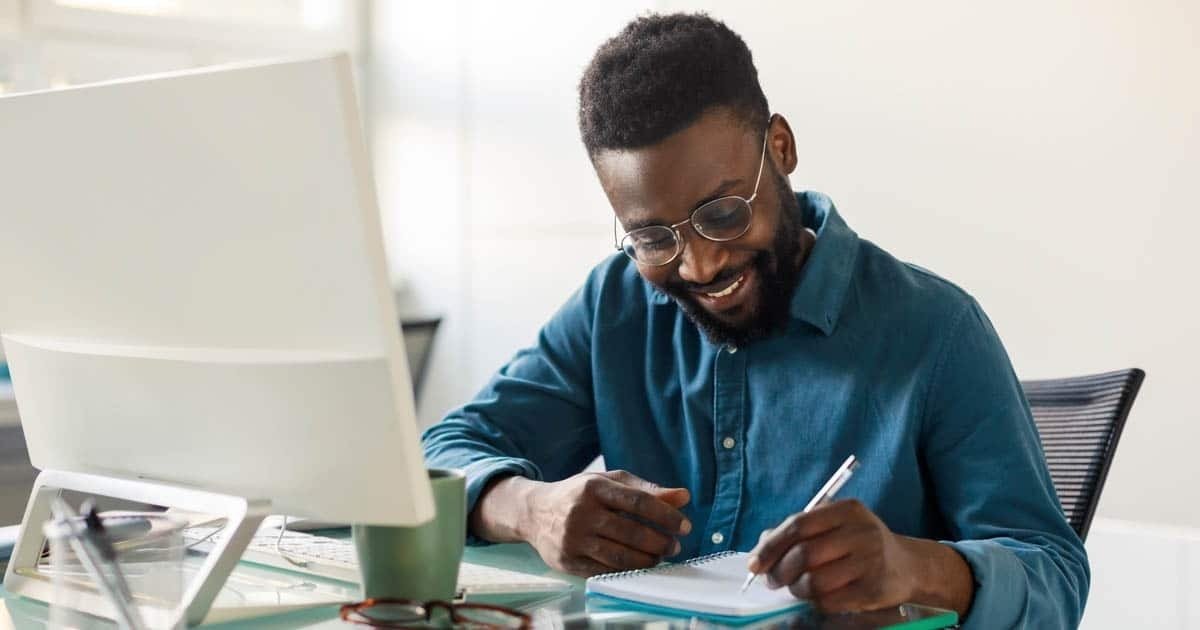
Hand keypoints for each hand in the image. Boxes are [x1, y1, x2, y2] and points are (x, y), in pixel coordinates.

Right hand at [519, 470, 690, 575]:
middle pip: (631, 532)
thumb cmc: (579, 494)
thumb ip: (646, 489)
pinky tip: (638, 566)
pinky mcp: (567, 561)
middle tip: (674, 546)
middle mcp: (581, 512)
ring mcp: (573, 539)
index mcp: (594, 487)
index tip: (684, 526)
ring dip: (647, 560)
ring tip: (660, 557)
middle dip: (660, 542)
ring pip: (620, 556)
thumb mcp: (609, 482)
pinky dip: (627, 571)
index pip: (638, 502)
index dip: (665, 515)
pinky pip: (604, 571)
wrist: (533, 512)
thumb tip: (684, 496)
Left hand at [747, 500, 917, 612]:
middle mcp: (861, 532)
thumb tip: (761, 547)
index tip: (754, 564)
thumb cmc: (859, 544)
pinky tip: (819, 597)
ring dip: (797, 589)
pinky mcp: (874, 589)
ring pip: (815, 581)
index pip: (799, 524)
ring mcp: (870, 561)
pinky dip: (816, 602)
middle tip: (773, 581)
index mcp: (847, 510)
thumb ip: (800, 531)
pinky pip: (831, 601)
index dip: (771, 546)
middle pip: (804, 554)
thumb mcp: (835, 526)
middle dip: (780, 571)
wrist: (907, 565)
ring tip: (797, 588)